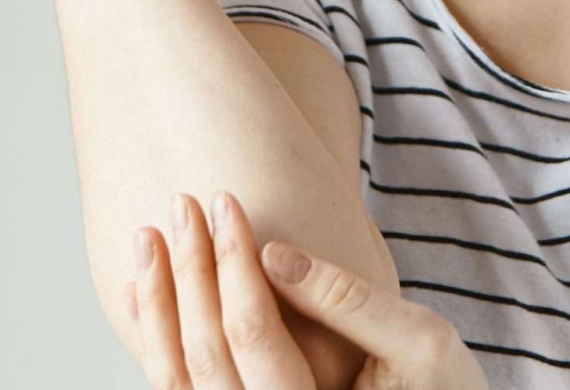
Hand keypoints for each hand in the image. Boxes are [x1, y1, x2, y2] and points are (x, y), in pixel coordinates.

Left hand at [127, 190, 489, 389]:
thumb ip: (347, 300)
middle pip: (203, 354)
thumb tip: (272, 251)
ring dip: (159, 305)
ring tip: (149, 237)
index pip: (252, 332)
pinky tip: (150, 292)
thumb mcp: (420, 341)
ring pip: (177, 380)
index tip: (226, 199)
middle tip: (181, 202)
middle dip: (188, 272)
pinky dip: (159, 340)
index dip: (234, 261)